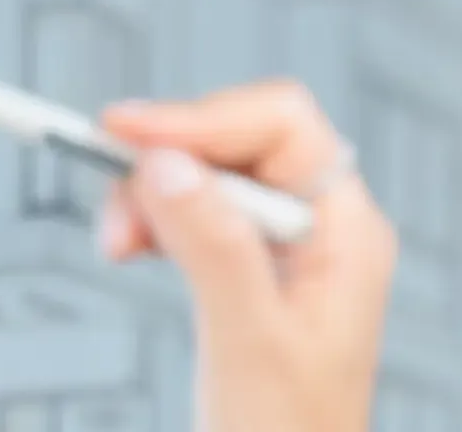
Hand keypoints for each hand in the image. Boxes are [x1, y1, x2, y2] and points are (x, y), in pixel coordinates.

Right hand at [95, 79, 397, 431]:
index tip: (122, 131)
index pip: (282, 126)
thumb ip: (213, 248)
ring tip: (118, 246)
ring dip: (152, 195)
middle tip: (113, 215)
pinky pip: (198, 214)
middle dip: (167, 162)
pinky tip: (132, 248)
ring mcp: (289, 252)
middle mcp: (324, 231)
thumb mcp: (248, 343)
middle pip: (238, 143)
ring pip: (209, 176)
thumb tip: (168, 163)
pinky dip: (157, 221)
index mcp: (348, 234)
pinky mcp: (251, 274)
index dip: (200, 118)